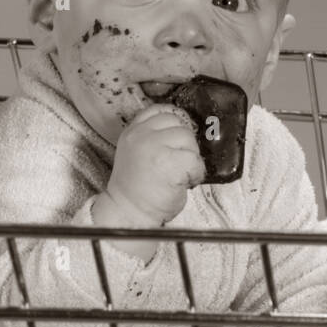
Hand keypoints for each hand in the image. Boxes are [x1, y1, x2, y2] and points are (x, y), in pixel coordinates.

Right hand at [106, 103, 205, 226]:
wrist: (129, 214)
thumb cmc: (137, 192)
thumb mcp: (137, 155)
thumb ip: (152, 139)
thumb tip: (181, 132)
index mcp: (133, 132)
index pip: (160, 111)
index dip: (174, 125)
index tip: (176, 142)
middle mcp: (141, 135)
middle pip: (178, 124)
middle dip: (185, 145)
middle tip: (179, 165)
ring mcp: (154, 147)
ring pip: (188, 139)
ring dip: (191, 159)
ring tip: (181, 176)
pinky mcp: (168, 162)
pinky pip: (195, 160)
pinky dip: (196, 173)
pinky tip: (185, 183)